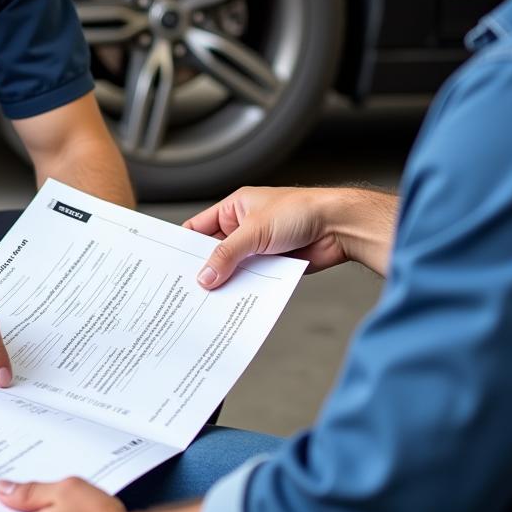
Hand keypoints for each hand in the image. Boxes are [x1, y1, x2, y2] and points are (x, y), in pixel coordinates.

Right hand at [186, 186, 348, 288]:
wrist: (339, 226)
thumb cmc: (301, 211)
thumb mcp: (255, 231)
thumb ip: (227, 255)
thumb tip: (205, 276)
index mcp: (234, 208)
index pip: (199, 227)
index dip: (185, 245)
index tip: (171, 266)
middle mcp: (244, 227)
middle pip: (215, 252)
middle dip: (205, 269)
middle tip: (188, 289)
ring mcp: (259, 247)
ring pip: (234, 268)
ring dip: (226, 282)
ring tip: (209, 302)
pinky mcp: (274, 264)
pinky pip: (253, 279)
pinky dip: (245, 289)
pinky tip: (236, 302)